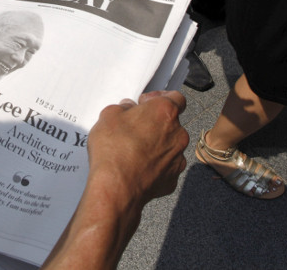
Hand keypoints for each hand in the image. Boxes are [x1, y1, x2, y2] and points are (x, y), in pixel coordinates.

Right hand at [88, 90, 188, 204]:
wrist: (116, 188)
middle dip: (154, 124)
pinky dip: (155, 166)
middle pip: (171, 124)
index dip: (160, 99)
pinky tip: (137, 169)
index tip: (145, 104)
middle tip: (134, 130)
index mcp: (165, 112)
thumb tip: (129, 108)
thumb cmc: (113, 148)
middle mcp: (178, 133)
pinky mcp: (173, 179)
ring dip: (156, 146)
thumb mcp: (109, 116)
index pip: (176, 98)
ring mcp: (178, 158)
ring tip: (133, 152)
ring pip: (169, 146)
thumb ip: (123, 107)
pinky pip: (165, 167)